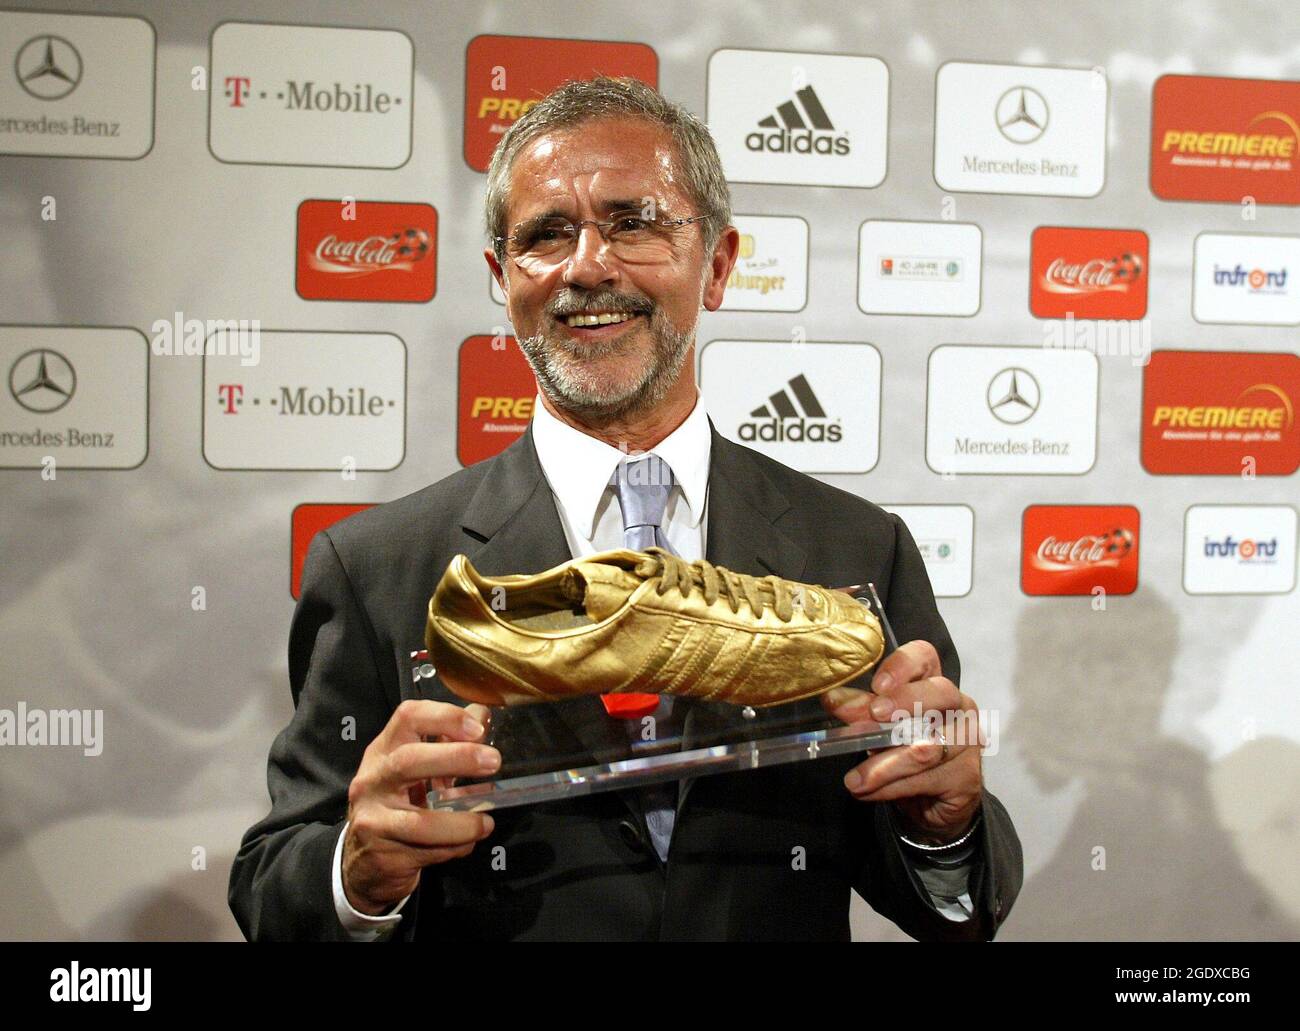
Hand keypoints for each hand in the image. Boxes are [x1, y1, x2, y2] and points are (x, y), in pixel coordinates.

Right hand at [342, 699, 498, 914]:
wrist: (363, 858)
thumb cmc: (397, 801)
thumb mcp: (415, 766)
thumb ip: (447, 741)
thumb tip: (482, 715)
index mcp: (384, 750)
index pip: (407, 717)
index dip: (445, 717)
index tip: (478, 728)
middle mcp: (373, 780)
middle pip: (408, 761)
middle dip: (456, 758)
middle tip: (493, 762)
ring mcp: (374, 819)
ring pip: (420, 822)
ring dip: (462, 823)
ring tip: (486, 823)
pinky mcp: (384, 855)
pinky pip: (428, 852)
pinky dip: (455, 847)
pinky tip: (468, 842)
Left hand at [821, 640, 982, 844]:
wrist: (932, 805)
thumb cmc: (903, 755)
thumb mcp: (879, 730)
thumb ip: (862, 713)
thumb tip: (834, 699)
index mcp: (934, 684)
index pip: (925, 657)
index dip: (902, 664)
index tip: (876, 684)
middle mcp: (959, 706)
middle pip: (940, 692)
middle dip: (904, 701)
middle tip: (873, 714)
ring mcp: (968, 741)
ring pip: (927, 747)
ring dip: (884, 764)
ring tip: (855, 779)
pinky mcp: (968, 777)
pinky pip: (927, 779)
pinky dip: (892, 787)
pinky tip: (870, 791)